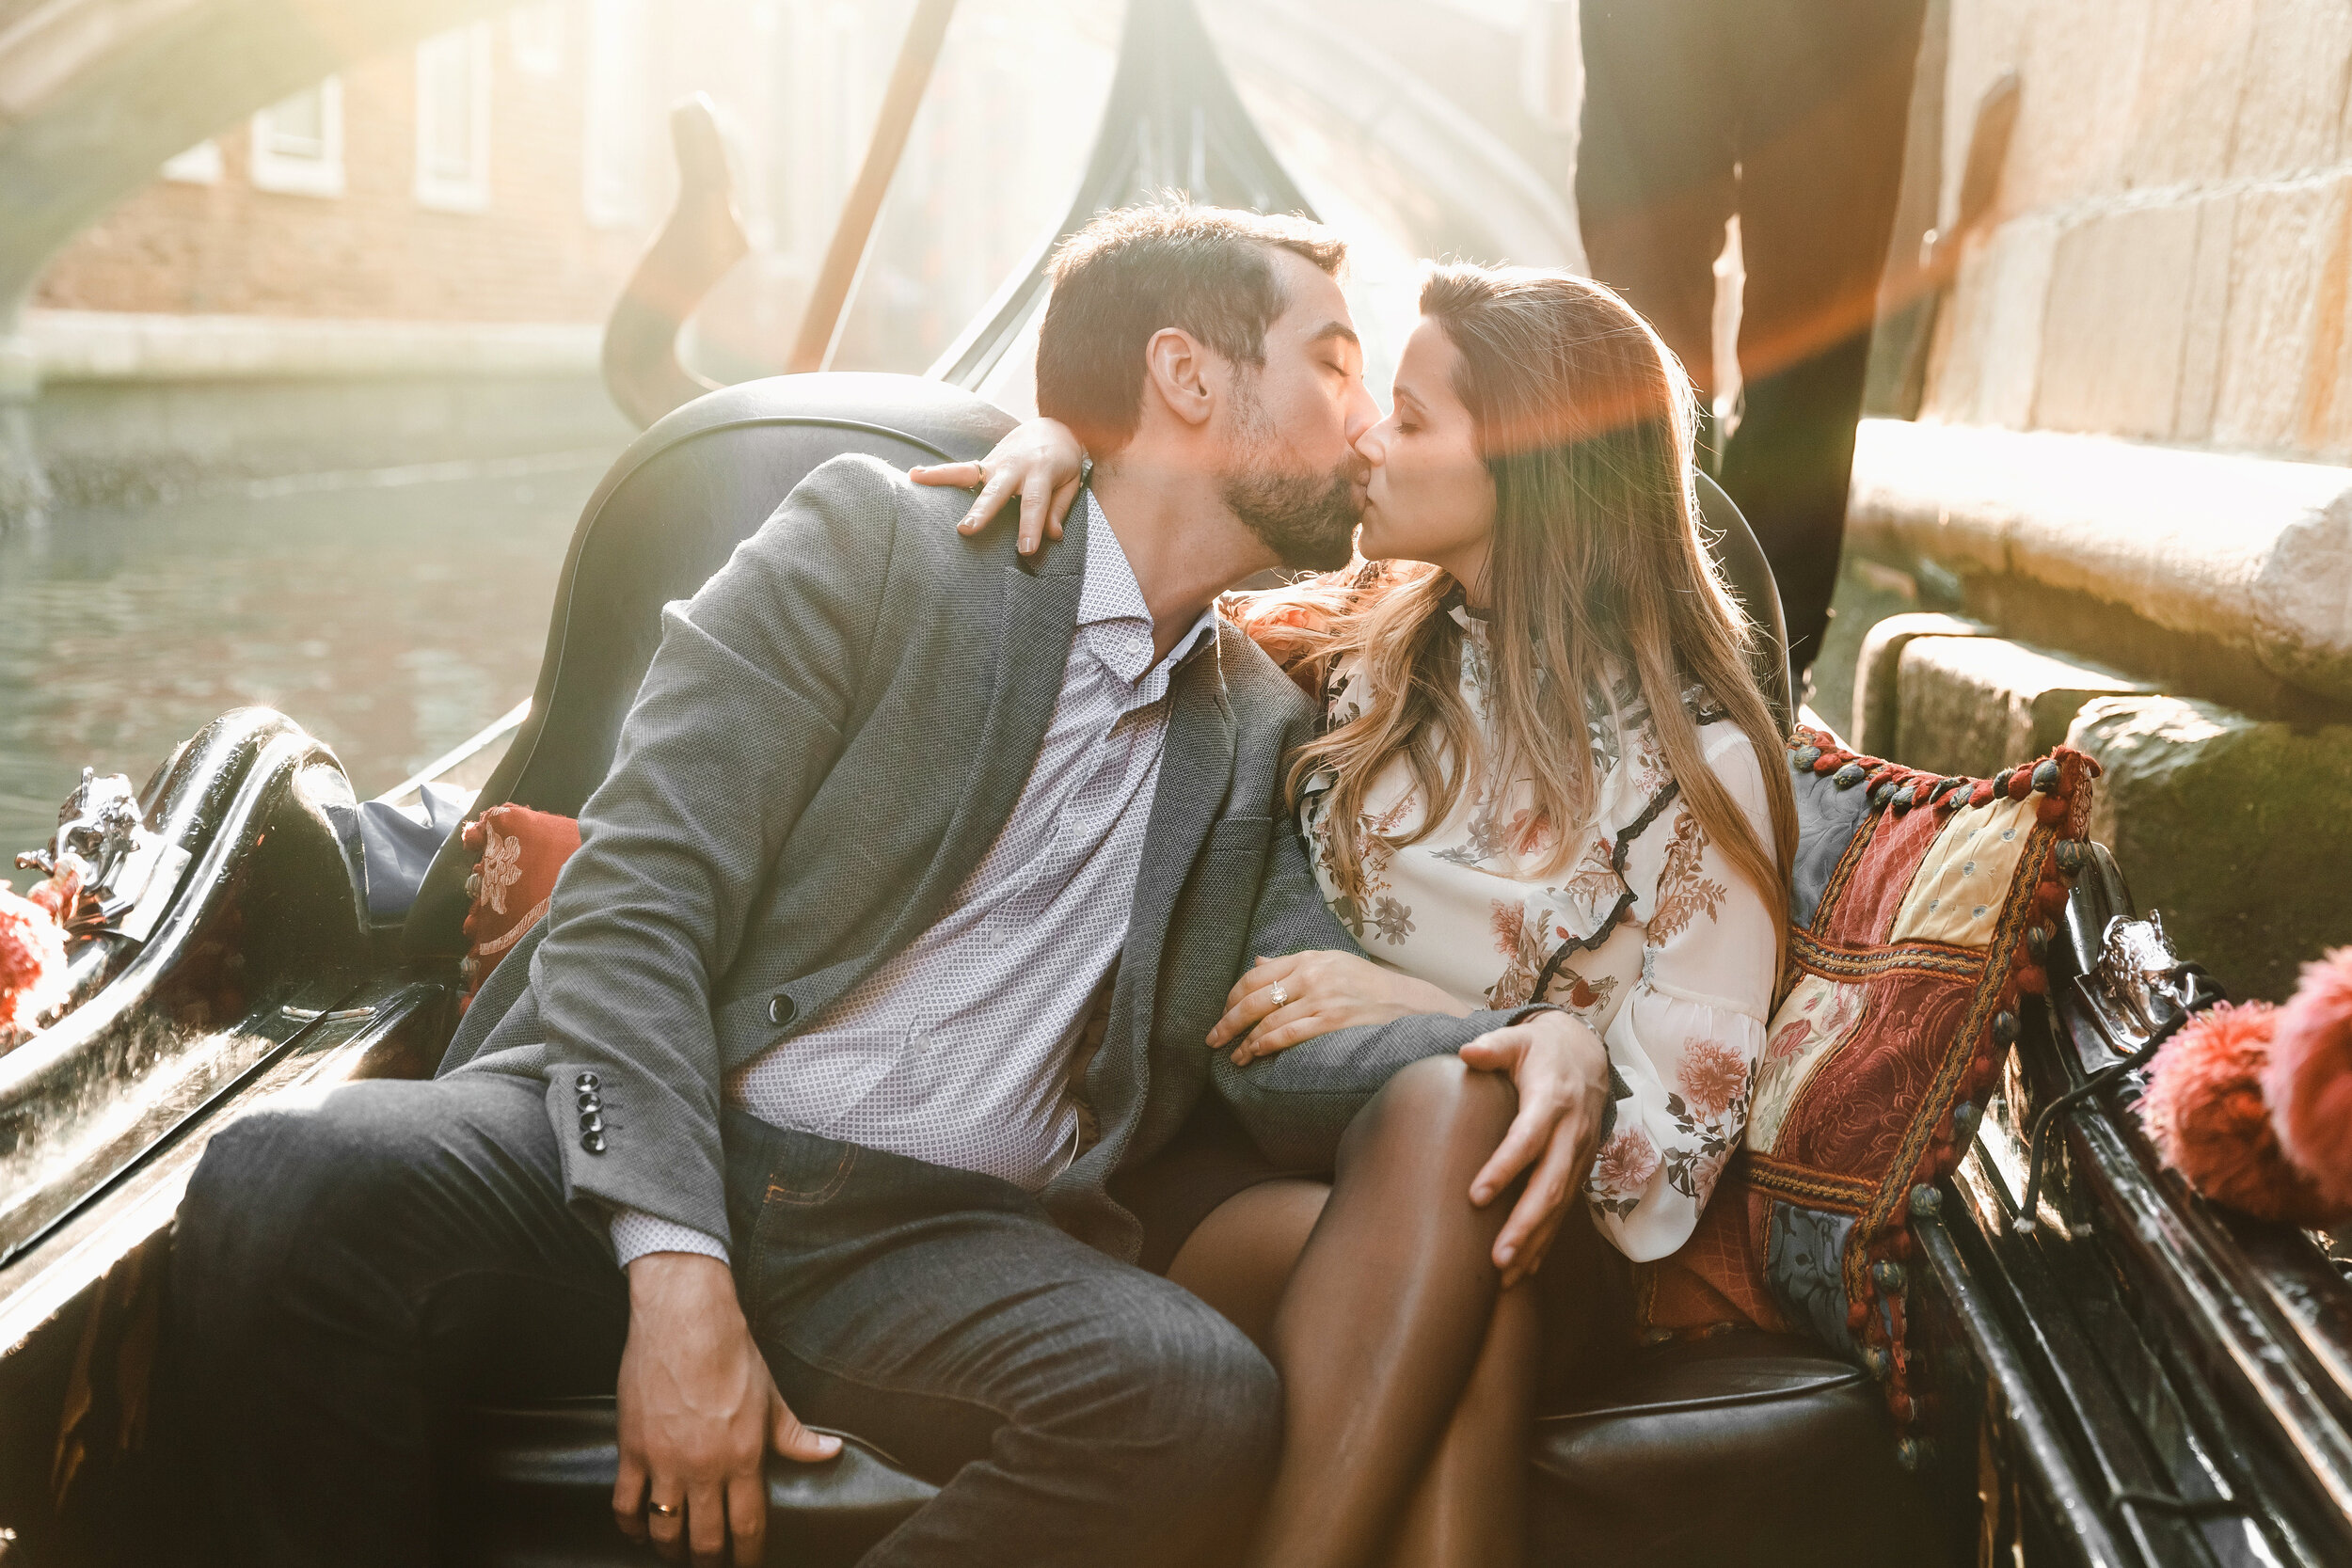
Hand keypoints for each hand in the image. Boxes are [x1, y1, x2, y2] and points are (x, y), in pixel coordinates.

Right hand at [614, 1254, 840, 1565]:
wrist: (686, 1320)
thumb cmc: (732, 1353)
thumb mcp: (771, 1397)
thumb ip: (796, 1435)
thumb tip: (830, 1451)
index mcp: (743, 1458)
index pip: (748, 1526)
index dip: (748, 1556)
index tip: (748, 1567)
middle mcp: (704, 1468)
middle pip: (706, 1539)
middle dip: (710, 1562)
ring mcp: (665, 1461)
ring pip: (665, 1529)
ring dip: (671, 1550)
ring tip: (676, 1555)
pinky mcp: (633, 1449)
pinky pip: (625, 1504)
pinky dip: (630, 1527)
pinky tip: (638, 1533)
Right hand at [908, 417, 1085, 555]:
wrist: (1053, 428)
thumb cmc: (1063, 461)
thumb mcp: (1071, 482)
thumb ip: (1059, 507)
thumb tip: (1052, 535)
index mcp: (1042, 471)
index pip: (1035, 503)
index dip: (1030, 527)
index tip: (1025, 550)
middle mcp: (1015, 466)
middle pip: (997, 491)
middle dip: (982, 510)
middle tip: (968, 530)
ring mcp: (996, 463)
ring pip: (969, 473)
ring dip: (945, 481)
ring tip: (922, 486)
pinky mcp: (984, 464)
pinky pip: (959, 469)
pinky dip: (938, 472)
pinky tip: (915, 475)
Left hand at [1209, 950, 1473, 1065]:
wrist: (1409, 1002)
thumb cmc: (1367, 985)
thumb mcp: (1330, 964)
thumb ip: (1292, 965)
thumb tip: (1257, 963)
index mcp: (1309, 959)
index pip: (1257, 975)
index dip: (1233, 996)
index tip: (1223, 1013)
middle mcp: (1312, 975)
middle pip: (1254, 997)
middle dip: (1228, 1020)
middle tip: (1213, 1038)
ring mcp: (1321, 998)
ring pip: (1267, 1019)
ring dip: (1244, 1040)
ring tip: (1234, 1055)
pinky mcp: (1331, 1021)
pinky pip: (1287, 1034)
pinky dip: (1264, 1045)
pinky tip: (1253, 1054)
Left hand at [1459, 1011, 1610, 1288]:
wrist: (1588, 1057)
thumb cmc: (1543, 1050)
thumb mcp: (1519, 1039)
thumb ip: (1492, 1047)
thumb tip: (1466, 1051)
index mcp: (1552, 1101)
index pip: (1527, 1140)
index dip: (1504, 1168)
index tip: (1476, 1196)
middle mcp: (1570, 1134)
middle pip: (1549, 1186)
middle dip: (1524, 1225)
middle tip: (1496, 1258)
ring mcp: (1578, 1157)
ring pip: (1559, 1207)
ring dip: (1534, 1242)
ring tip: (1505, 1275)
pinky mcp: (1578, 1171)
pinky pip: (1563, 1211)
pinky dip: (1545, 1241)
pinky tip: (1524, 1269)